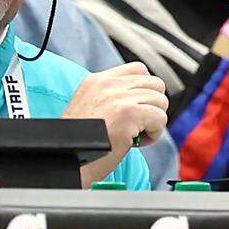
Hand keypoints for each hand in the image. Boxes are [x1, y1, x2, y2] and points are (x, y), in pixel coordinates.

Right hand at [61, 62, 168, 186]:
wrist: (66, 158)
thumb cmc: (78, 142)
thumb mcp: (88, 106)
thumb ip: (110, 96)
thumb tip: (139, 99)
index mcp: (96, 81)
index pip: (138, 70)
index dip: (145, 90)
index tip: (137, 108)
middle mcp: (108, 85)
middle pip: (155, 83)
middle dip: (153, 105)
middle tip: (138, 123)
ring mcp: (118, 98)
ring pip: (161, 100)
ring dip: (154, 121)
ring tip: (136, 134)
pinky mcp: (129, 114)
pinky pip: (160, 118)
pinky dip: (154, 134)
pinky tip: (136, 142)